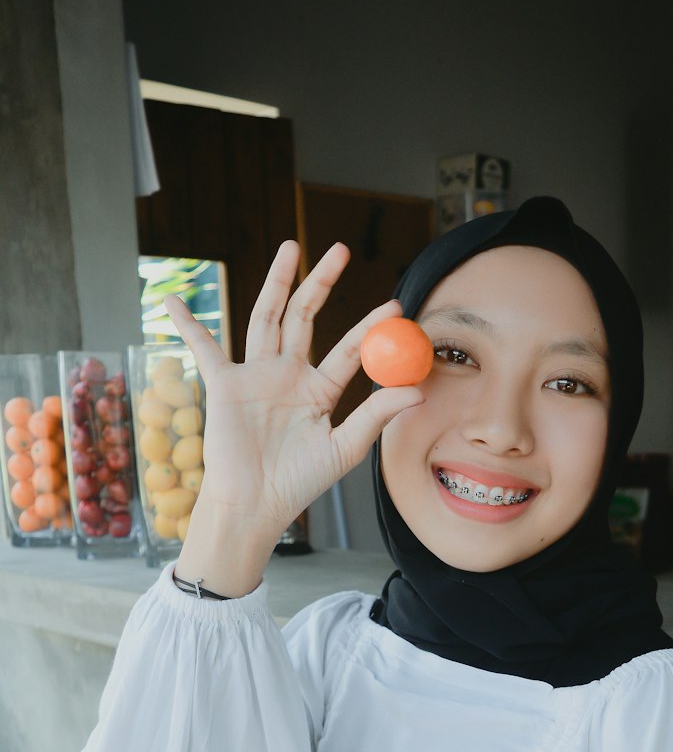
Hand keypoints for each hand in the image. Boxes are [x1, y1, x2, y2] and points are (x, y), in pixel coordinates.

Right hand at [163, 240, 424, 537]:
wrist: (256, 504)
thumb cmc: (299, 482)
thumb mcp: (345, 448)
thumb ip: (377, 415)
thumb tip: (418, 390)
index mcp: (319, 390)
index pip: (349, 348)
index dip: (371, 326)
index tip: (395, 304)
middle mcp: (287, 375)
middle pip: (305, 317)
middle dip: (321, 282)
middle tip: (340, 249)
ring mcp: (255, 376)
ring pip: (266, 317)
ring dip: (276, 282)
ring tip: (291, 247)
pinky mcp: (224, 385)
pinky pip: (204, 349)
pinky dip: (188, 326)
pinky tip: (174, 301)